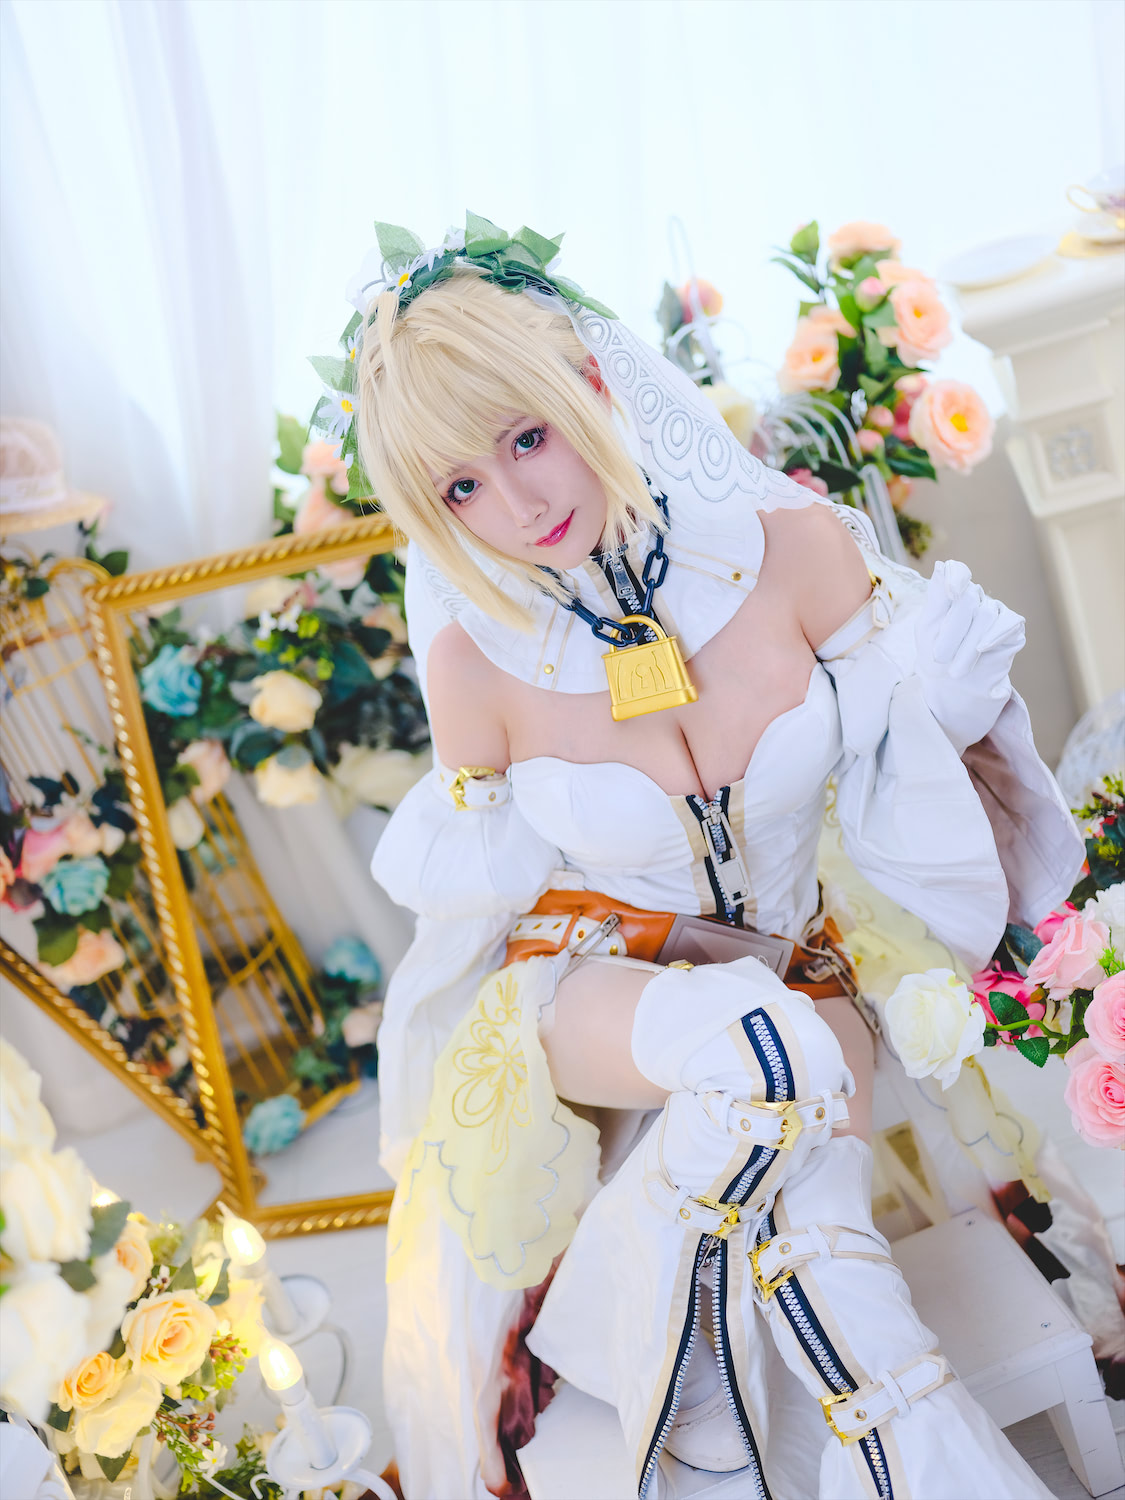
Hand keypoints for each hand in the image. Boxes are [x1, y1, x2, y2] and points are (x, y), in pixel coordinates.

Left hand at [914, 561, 1023, 750]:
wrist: (952, 686)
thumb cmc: (935, 654)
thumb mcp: (927, 629)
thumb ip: (936, 598)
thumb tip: (940, 564)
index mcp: (952, 593)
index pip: (957, 571)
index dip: (956, 576)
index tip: (951, 592)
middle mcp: (976, 597)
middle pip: (968, 599)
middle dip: (952, 632)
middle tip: (941, 659)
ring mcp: (996, 610)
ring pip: (986, 615)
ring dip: (968, 645)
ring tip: (955, 671)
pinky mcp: (1013, 627)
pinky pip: (1008, 624)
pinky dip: (994, 636)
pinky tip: (982, 648)